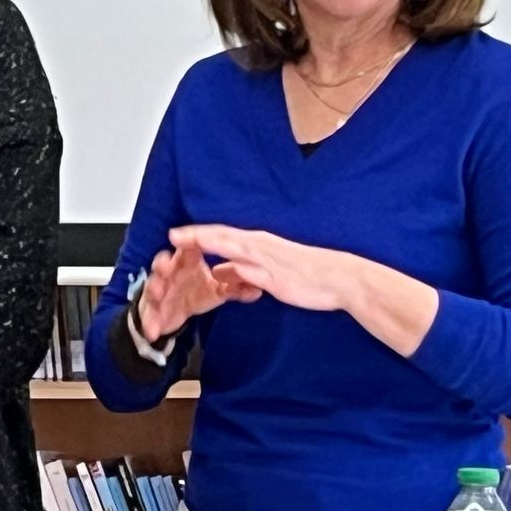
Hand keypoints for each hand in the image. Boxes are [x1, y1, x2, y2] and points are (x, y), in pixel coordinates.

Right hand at [135, 233, 256, 339]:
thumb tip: (258, 289)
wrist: (173, 312)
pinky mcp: (154, 311)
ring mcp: (160, 291)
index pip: (187, 247)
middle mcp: (170, 273)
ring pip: (153, 287)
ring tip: (158, 293)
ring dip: (154, 289)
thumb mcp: (217, 290)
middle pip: (163, 264)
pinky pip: (151, 316)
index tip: (185, 240)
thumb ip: (235, 288)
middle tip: (165, 266)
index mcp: (186, 262)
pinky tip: (153, 331)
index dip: (187, 242)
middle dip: (162, 264)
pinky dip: (151, 323)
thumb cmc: (195, 291)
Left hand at [169, 225, 365, 313]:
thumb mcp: (269, 268)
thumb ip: (243, 268)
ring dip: (208, 243)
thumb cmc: (307, 272)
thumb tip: (222, 270)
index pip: (223, 234)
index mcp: (259, 243)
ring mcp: (267, 261)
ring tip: (186, 243)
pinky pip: (251, 272)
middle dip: (196, 235)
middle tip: (171, 234)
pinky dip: (232, 271)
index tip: (177, 233)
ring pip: (232, 247)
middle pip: (222, 236)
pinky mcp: (275, 277)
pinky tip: (217, 271)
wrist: (339, 277)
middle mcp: (260, 246)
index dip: (199, 233)